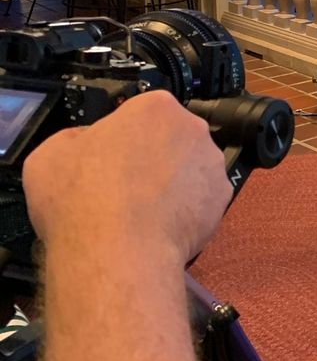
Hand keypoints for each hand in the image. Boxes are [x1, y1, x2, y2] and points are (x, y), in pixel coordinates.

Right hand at [24, 90, 232, 266]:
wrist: (118, 253)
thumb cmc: (85, 202)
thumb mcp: (50, 155)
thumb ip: (75, 138)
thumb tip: (84, 143)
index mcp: (154, 107)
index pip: (141, 111)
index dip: (122, 134)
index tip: (109, 154)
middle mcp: (191, 128)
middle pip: (169, 137)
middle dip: (151, 156)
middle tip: (122, 182)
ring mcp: (211, 163)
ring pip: (188, 167)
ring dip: (170, 182)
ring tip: (139, 208)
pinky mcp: (221, 197)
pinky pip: (201, 197)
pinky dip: (185, 208)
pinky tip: (158, 223)